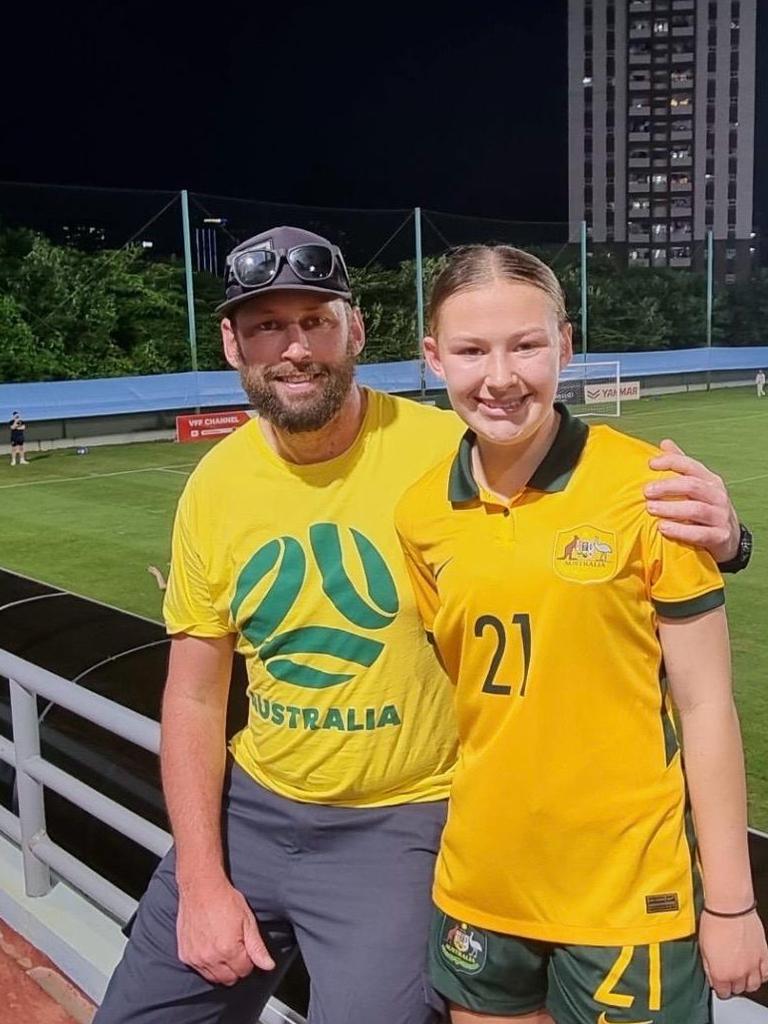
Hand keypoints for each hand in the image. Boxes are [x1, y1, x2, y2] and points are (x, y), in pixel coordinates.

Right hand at [176, 877, 274, 985]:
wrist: (201, 888)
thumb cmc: (225, 900)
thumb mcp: (248, 921)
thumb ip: (257, 948)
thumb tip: (268, 966)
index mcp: (228, 950)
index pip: (244, 971)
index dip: (248, 960)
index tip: (245, 948)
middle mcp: (210, 958)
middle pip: (228, 979)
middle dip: (235, 967)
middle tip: (235, 948)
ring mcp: (195, 958)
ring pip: (213, 977)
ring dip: (220, 968)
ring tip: (222, 946)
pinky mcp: (184, 954)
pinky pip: (198, 969)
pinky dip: (205, 963)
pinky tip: (209, 946)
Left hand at [644, 439, 739, 562]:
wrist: (728, 538)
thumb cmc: (705, 507)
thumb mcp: (697, 485)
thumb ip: (681, 466)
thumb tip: (665, 443)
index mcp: (710, 480)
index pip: (691, 466)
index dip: (671, 462)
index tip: (650, 464)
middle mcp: (717, 496)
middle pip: (692, 486)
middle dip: (667, 487)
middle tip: (647, 491)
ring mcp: (721, 516)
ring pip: (696, 509)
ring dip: (671, 508)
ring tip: (650, 509)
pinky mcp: (720, 536)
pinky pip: (700, 533)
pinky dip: (680, 530)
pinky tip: (663, 528)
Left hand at [700, 910, 767, 998]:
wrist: (730, 907)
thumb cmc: (714, 921)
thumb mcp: (702, 947)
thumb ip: (708, 966)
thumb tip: (711, 975)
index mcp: (721, 973)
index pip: (722, 993)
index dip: (719, 988)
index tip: (718, 983)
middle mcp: (739, 973)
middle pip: (738, 989)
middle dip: (732, 984)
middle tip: (728, 974)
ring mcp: (753, 965)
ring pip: (754, 985)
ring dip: (747, 981)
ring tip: (740, 973)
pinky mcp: (763, 955)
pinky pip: (766, 973)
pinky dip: (761, 974)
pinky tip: (754, 969)